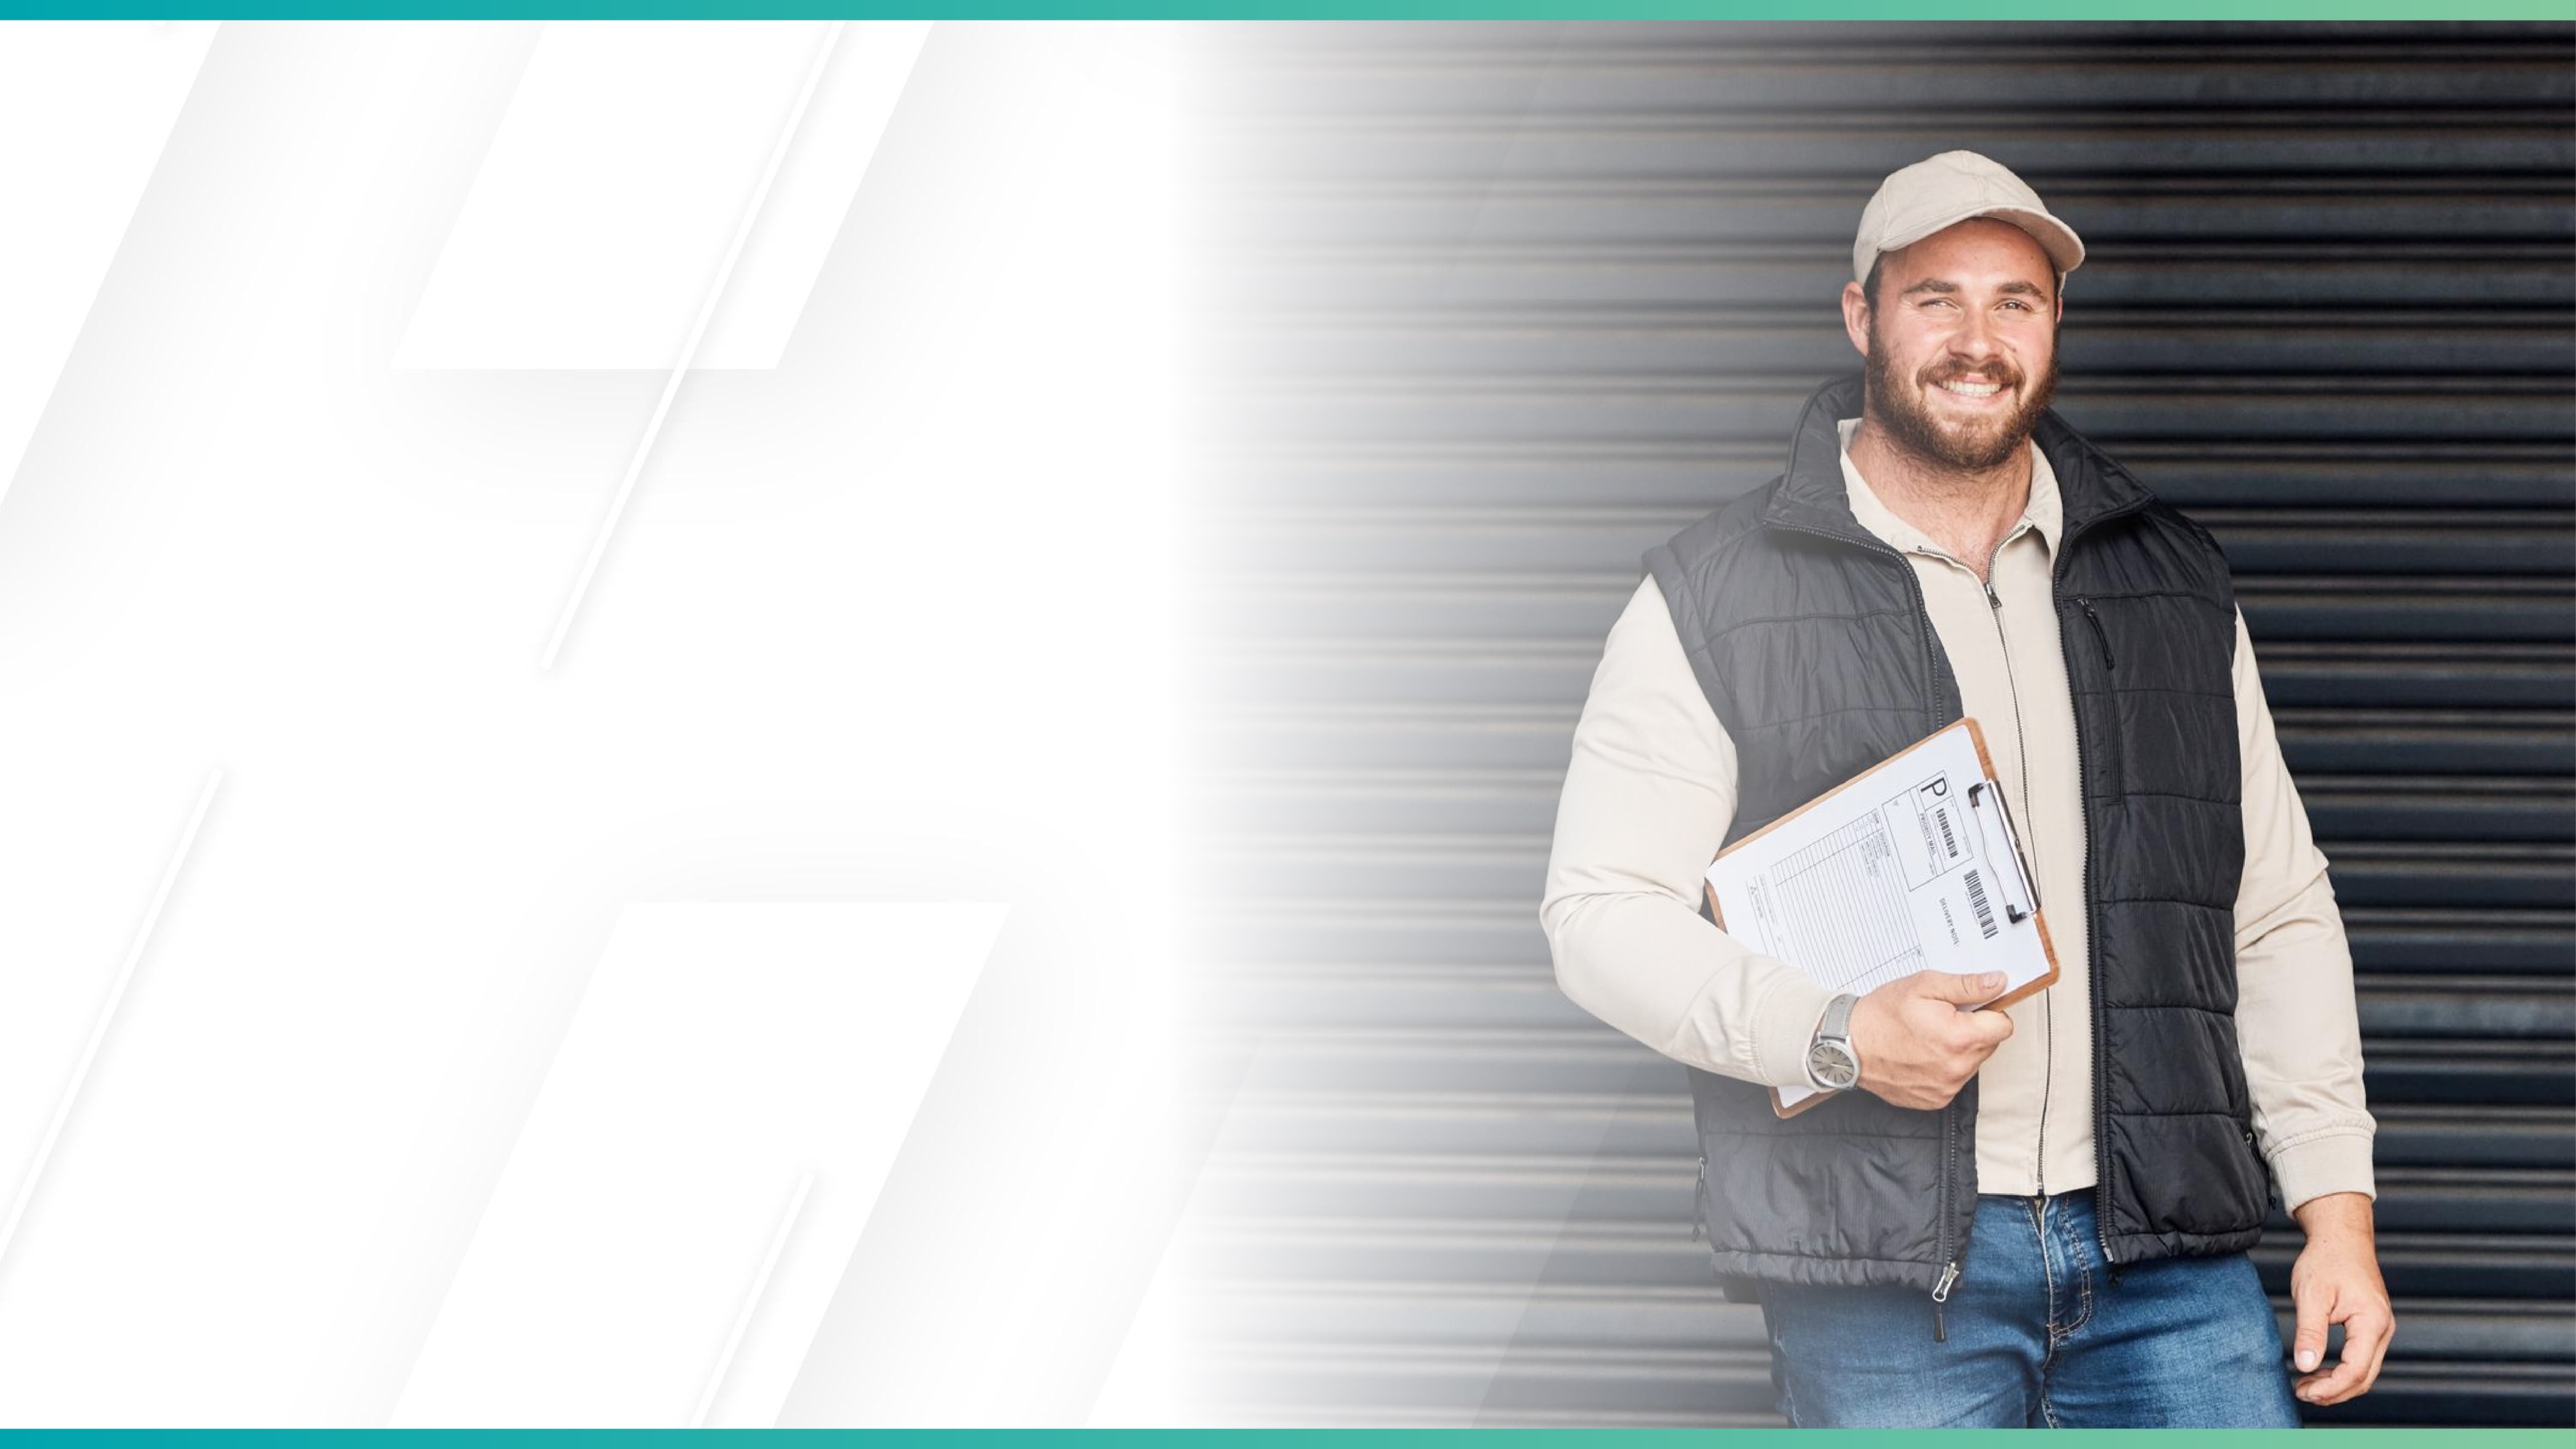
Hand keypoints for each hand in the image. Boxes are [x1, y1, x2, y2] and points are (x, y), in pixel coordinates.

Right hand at [1845, 969, 2012, 1109]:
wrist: (1847, 1045)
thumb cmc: (1881, 1015)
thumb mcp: (1924, 986)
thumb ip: (1966, 985)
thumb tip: (1998, 983)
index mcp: (1959, 1038)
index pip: (2003, 1026)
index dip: (1989, 1012)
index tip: (1971, 1007)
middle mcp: (1957, 1068)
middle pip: (1989, 1045)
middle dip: (1972, 1030)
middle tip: (1942, 1019)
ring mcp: (1946, 1088)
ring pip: (1972, 1063)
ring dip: (1959, 1050)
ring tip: (1927, 1037)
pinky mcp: (1936, 1099)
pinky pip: (1954, 1080)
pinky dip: (1944, 1067)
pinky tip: (1921, 1055)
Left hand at [2288, 1192, 2392, 1406]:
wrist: (2340, 1236)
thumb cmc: (2327, 1259)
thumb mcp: (2311, 1295)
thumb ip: (2310, 1332)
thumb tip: (2305, 1365)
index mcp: (2372, 1322)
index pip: (2355, 1370)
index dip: (2330, 1387)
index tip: (2304, 1392)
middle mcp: (2383, 1329)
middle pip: (2364, 1377)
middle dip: (2334, 1392)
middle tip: (2302, 1394)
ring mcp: (2380, 1328)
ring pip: (2364, 1371)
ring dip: (2337, 1384)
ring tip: (2306, 1386)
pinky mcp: (2371, 1326)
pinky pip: (2361, 1358)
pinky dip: (2342, 1370)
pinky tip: (2318, 1371)